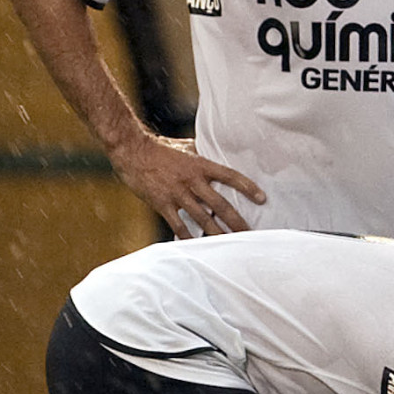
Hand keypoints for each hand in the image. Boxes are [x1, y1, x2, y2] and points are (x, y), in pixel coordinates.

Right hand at [110, 130, 265, 237]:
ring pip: (203, 218)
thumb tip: (216, 153)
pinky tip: (199, 246)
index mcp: (200, 165)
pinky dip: (189, 237)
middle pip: (220, 204)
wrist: (131, 151)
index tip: (262, 198)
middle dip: (237, 221)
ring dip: (218, 233)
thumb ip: (202, 153)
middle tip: (250, 234)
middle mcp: (191, 181)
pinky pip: (179, 225)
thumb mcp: (185, 146)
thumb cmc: (160, 148)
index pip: (229, 175)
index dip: (247, 187)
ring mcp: (177, 194)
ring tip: (230, 245)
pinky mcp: (162, 204)